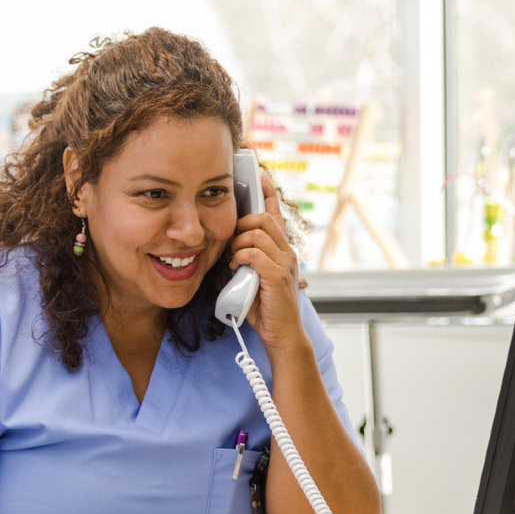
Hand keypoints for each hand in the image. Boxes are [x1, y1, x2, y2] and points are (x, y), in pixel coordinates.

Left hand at [228, 173, 306, 350]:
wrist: (282, 335)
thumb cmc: (265, 309)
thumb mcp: (253, 278)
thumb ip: (246, 260)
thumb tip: (227, 249)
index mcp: (282, 251)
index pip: (276, 215)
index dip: (268, 195)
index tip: (261, 178)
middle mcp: (287, 253)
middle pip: (264, 218)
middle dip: (242, 223)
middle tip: (231, 242)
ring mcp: (285, 263)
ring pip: (258, 233)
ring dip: (238, 243)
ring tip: (233, 259)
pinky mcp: (278, 275)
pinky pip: (254, 253)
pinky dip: (240, 257)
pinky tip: (236, 268)